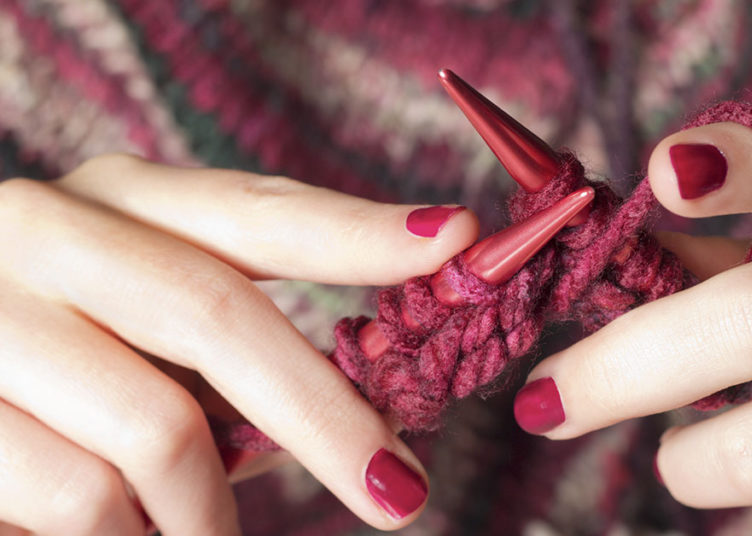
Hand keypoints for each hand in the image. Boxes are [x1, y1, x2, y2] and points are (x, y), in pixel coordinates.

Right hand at [0, 154, 478, 534]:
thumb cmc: (67, 380)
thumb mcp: (150, 345)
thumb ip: (237, 361)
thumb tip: (368, 409)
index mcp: (117, 201)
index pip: (256, 210)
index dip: (358, 230)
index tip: (454, 238)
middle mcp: (47, 231)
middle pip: (221, 315)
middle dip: (328, 417)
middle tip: (402, 494)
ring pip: (160, 430)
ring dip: (206, 512)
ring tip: (201, 534)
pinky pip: (89, 498)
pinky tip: (130, 531)